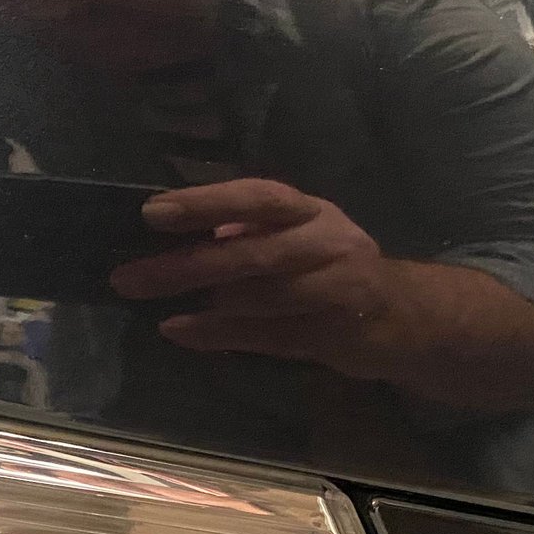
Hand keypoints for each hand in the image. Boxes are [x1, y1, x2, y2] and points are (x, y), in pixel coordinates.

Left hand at [110, 179, 396, 367]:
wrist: (405, 318)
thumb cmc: (333, 272)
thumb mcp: (298, 237)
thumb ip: (249, 234)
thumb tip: (188, 230)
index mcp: (311, 213)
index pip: (258, 198)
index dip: (207, 202)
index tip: (153, 213)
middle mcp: (326, 243)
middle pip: (252, 252)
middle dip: (187, 263)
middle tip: (128, 276)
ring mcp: (334, 289)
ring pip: (262, 295)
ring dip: (202, 300)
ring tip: (151, 302)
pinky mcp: (332, 333)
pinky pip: (267, 335)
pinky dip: (220, 334)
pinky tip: (179, 330)